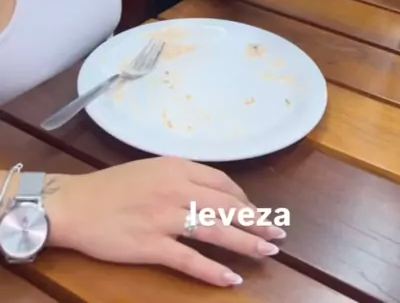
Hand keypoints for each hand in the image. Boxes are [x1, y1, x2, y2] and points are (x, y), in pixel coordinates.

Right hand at [46, 158, 284, 286]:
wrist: (75, 204)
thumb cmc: (111, 187)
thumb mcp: (150, 170)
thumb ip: (180, 178)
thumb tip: (209, 192)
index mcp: (176, 167)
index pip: (221, 182)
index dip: (243, 198)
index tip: (255, 211)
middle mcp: (175, 189)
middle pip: (226, 205)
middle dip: (256, 220)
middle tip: (278, 233)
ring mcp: (164, 218)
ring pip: (215, 229)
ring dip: (246, 241)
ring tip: (268, 251)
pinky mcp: (151, 245)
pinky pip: (189, 260)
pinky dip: (212, 270)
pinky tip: (231, 279)